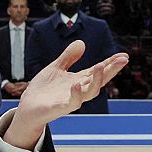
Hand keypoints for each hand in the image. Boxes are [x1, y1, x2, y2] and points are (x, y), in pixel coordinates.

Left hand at [4, 40, 128, 148]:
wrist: (27, 109)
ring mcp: (70, 99)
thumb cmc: (43, 90)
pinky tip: (76, 85)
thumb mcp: (56, 68)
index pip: (98, 70)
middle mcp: (78, 90)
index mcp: (79, 80)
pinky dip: (76, 95)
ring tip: (101, 66)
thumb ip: (68, 57)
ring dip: (97, 80)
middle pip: (99, 80)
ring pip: (90, 92)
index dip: (111, 63)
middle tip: (123, 60)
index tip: (124, 56)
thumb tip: (81, 42)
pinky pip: (71, 103)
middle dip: (111, 70)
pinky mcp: (59, 108)